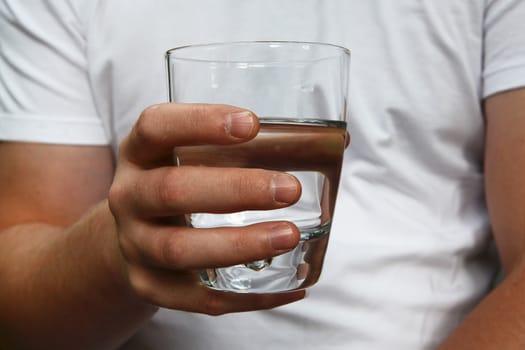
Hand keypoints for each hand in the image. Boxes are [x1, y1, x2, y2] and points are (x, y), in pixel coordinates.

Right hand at [108, 103, 305, 314]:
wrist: (135, 233)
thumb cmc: (181, 182)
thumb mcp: (194, 155)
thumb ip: (252, 145)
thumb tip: (337, 144)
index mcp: (141, 152)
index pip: (157, 126)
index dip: (200, 122)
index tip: (252, 124)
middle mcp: (129, 196)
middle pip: (171, 191)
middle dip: (235, 190)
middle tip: (289, 188)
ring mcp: (135, 245)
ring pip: (180, 249)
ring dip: (240, 244)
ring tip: (290, 236)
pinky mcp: (150, 286)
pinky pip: (197, 298)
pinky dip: (247, 296)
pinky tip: (290, 286)